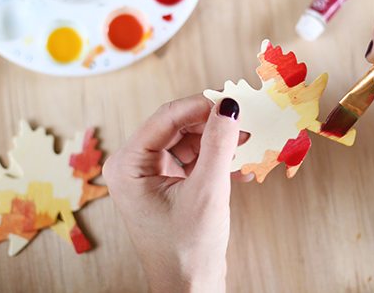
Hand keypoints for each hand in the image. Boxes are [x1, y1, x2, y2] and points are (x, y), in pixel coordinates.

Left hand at [102, 95, 249, 292]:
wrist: (190, 290)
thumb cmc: (188, 250)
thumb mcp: (206, 192)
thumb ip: (218, 144)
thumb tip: (228, 105)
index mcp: (127, 165)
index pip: (166, 118)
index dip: (201, 106)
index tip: (233, 100)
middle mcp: (133, 166)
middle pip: (177, 126)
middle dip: (212, 125)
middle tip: (244, 122)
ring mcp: (149, 176)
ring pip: (188, 141)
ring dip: (217, 142)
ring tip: (246, 146)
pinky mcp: (167, 185)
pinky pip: (192, 159)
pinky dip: (215, 160)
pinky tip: (240, 168)